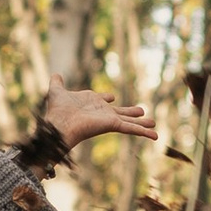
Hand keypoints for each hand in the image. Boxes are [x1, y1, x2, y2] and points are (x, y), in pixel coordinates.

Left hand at [40, 83, 157, 150]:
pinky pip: (131, 129)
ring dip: (142, 124)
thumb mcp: (56, 91)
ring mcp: (109, 119)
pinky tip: (155, 136)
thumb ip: (57, 82)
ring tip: (154, 125)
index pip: (103, 101)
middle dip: (131, 113)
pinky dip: (143, 132)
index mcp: (91, 104)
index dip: (107, 98)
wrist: (59, 124)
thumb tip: (55, 75)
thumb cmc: (57, 110)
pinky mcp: (113, 125)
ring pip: (130, 122)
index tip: (112, 97)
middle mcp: (102, 112)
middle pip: (121, 113)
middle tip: (143, 112)